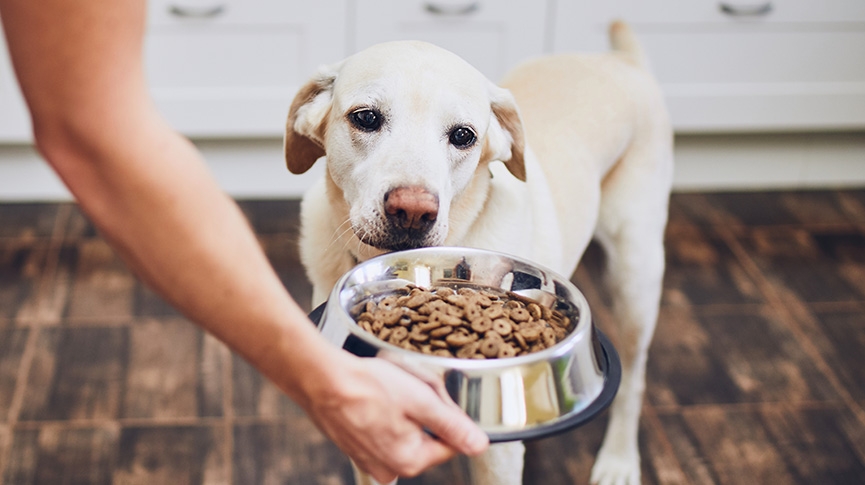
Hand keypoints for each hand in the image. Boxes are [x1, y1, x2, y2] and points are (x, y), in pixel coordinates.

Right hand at [301, 351, 488, 482]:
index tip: (433, 395)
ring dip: (403, 410)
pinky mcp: (354, 446)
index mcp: (409, 461)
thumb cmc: (367, 386)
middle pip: (426, 437)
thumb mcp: (421, 400)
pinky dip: (382, 412)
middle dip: (423, 411)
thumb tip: (479, 445)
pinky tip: (374, 395)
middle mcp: (388, 468)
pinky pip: (381, 429)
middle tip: (408, 388)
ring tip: (388, 390)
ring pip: (404, 431)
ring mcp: (368, 459)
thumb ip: (453, 425)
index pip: (450, 443)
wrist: (320, 378)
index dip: (448, 415)